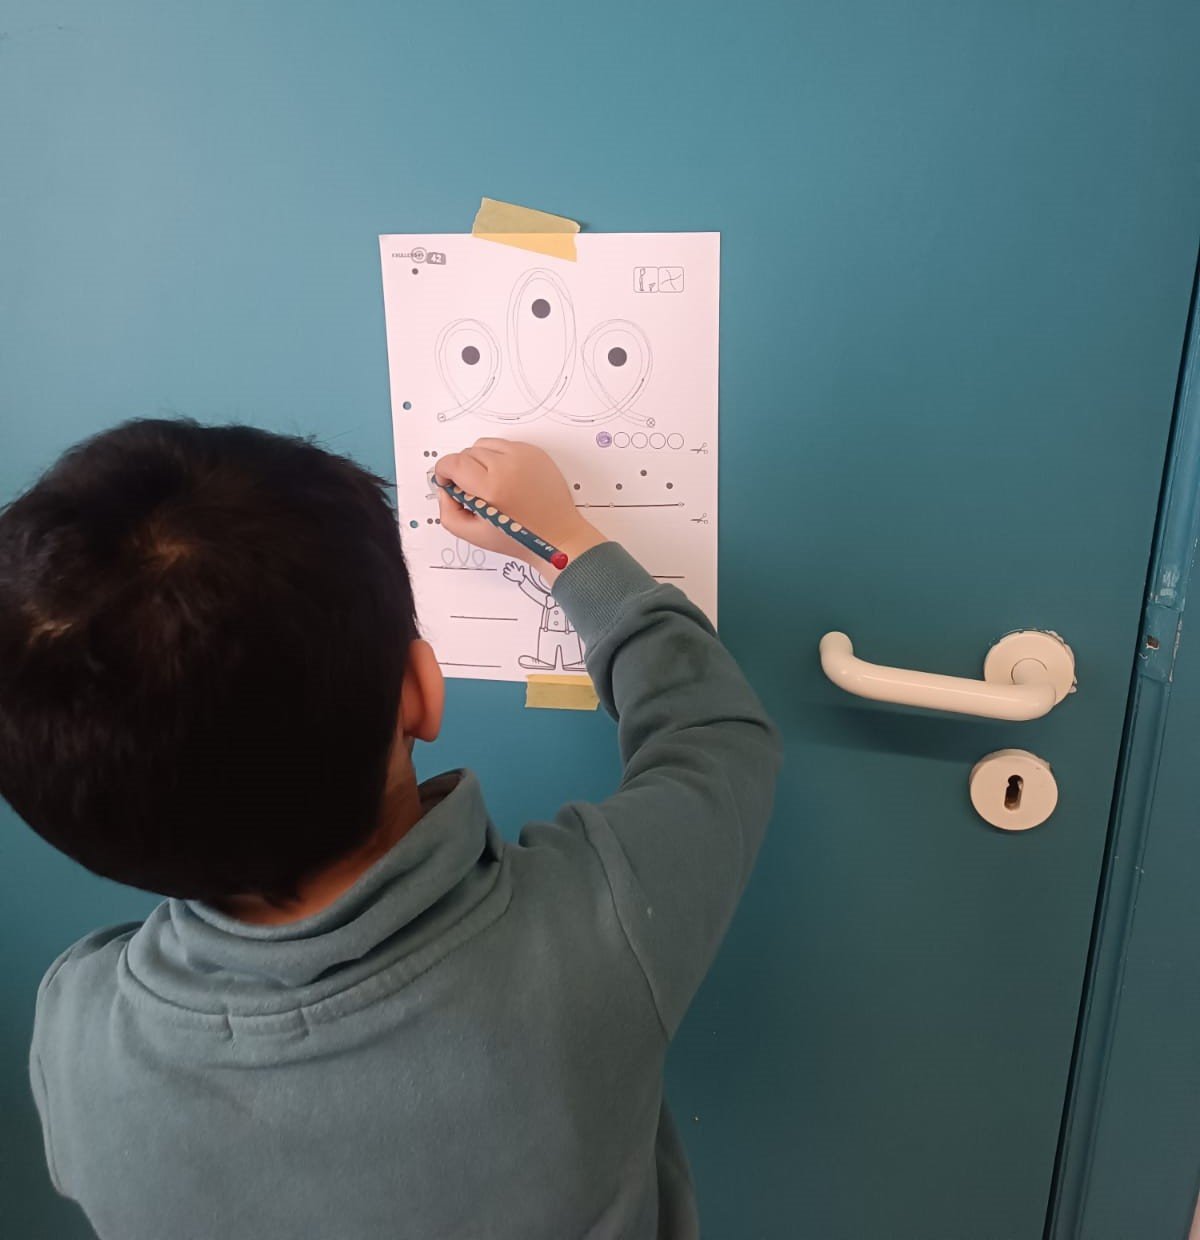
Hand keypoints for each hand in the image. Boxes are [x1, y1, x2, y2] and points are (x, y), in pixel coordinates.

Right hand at [435, 439, 606, 579]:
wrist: (557, 535)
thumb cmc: (518, 538)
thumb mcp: (473, 535)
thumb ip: (448, 512)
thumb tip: (445, 489)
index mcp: (492, 488)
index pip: (453, 463)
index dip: (444, 472)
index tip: (448, 483)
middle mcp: (508, 466)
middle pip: (467, 453)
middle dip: (463, 470)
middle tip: (473, 491)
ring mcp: (524, 455)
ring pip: (484, 444)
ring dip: (480, 460)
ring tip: (490, 483)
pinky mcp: (534, 452)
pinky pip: (504, 444)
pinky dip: (498, 457)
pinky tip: (505, 478)